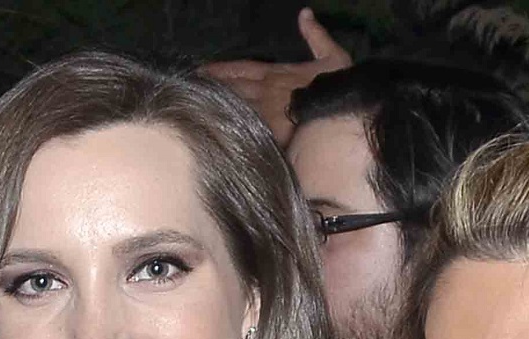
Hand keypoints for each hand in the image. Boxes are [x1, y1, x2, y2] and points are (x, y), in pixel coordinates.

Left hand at [202, 8, 353, 144]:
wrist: (339, 112)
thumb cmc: (336, 85)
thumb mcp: (332, 56)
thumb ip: (316, 36)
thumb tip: (305, 13)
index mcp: (276, 74)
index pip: (243, 69)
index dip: (222, 69)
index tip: (202, 70)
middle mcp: (265, 92)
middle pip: (232, 90)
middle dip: (212, 90)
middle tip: (189, 92)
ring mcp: (264, 114)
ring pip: (234, 109)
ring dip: (214, 109)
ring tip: (193, 110)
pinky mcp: (268, 134)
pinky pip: (243, 131)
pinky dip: (228, 130)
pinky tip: (212, 134)